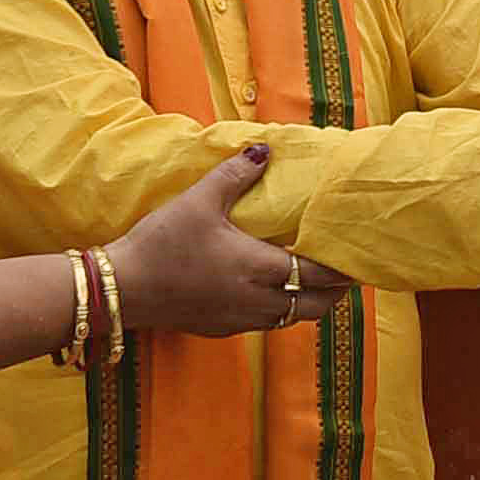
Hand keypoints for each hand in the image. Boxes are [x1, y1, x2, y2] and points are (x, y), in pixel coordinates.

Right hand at [106, 146, 349, 335]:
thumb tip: (264, 150)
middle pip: (315, 307)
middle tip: (341, 275)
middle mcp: (258, 301)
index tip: (358, 262)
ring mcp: (239, 321)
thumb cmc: (162, 243)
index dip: (342, 271)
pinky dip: (279, 312)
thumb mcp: (199, 200)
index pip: (318, 275)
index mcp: (260, 269)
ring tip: (310, 284)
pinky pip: (265, 325)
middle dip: (333, 293)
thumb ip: (235, 174)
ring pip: (291, 320)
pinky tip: (269, 295)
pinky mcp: (220, 329)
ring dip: (306, 304)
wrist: (122, 289)